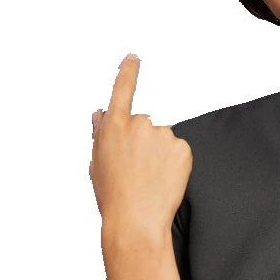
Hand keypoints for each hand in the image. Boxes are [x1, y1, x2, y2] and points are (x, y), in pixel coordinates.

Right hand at [90, 53, 191, 242]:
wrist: (136, 221)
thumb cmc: (113, 196)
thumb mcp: (97, 163)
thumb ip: (100, 134)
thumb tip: (101, 114)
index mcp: (114, 126)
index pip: (123, 89)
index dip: (128, 72)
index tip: (133, 58)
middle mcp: (139, 124)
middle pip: (145, 125)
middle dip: (143, 142)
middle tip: (138, 170)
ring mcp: (163, 135)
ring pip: (163, 140)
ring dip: (159, 154)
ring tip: (150, 179)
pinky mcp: (182, 149)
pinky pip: (179, 152)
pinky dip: (174, 164)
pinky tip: (164, 180)